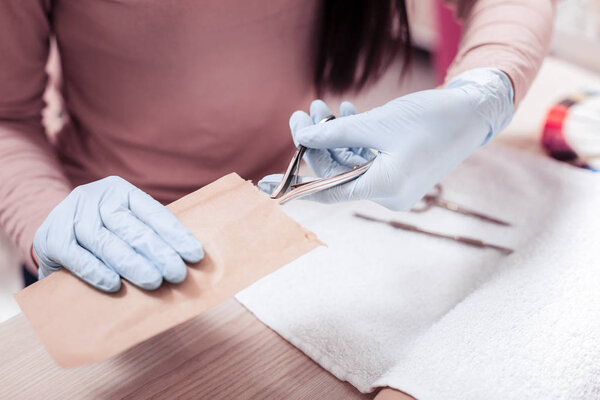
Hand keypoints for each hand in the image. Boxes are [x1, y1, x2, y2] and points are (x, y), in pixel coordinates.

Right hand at [33, 176, 203, 291]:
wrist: (51, 231)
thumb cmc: (101, 233)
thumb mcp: (123, 224)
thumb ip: (147, 235)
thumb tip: (184, 262)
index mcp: (120, 191)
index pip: (153, 212)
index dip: (175, 234)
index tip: (195, 255)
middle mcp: (95, 197)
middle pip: (131, 227)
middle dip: (158, 251)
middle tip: (178, 273)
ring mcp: (70, 214)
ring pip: (104, 240)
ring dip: (131, 263)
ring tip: (153, 281)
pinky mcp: (51, 236)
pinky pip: (75, 255)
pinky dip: (95, 271)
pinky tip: (114, 285)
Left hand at [260, 68, 513, 209]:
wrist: (472, 113)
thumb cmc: (431, 118)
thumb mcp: (377, 123)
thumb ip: (336, 134)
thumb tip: (302, 139)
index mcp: (384, 188)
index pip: (328, 193)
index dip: (296, 186)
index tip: (266, 185)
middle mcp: (387, 193)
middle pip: (336, 174)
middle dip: (317, 144)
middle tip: (303, 114)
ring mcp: (393, 184)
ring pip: (349, 164)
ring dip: (334, 137)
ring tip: (322, 108)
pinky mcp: (397, 172)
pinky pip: (365, 160)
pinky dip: (352, 140)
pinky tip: (344, 115)